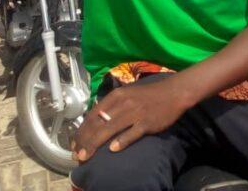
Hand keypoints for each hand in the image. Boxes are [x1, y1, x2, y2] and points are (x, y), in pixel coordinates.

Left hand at [72, 77, 190, 160]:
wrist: (173, 92)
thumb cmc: (149, 95)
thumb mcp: (127, 94)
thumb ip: (112, 106)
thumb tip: (96, 120)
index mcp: (116, 96)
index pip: (93, 114)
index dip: (82, 130)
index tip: (74, 143)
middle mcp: (123, 103)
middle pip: (98, 123)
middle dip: (84, 140)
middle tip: (76, 154)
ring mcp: (135, 113)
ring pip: (110, 129)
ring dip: (95, 143)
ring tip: (85, 155)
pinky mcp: (147, 122)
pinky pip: (132, 133)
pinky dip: (122, 140)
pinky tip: (113, 149)